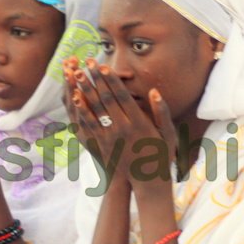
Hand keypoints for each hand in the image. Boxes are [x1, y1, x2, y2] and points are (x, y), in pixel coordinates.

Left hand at [70, 58, 175, 193]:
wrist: (148, 181)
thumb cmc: (161, 154)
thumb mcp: (168, 133)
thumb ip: (162, 111)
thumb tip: (154, 91)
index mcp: (140, 123)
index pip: (122, 96)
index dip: (112, 80)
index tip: (103, 66)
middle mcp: (123, 129)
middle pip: (106, 99)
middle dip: (95, 80)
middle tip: (86, 63)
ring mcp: (110, 138)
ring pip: (94, 110)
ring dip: (85, 90)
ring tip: (77, 75)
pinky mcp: (102, 146)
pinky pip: (89, 125)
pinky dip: (81, 110)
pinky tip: (75, 98)